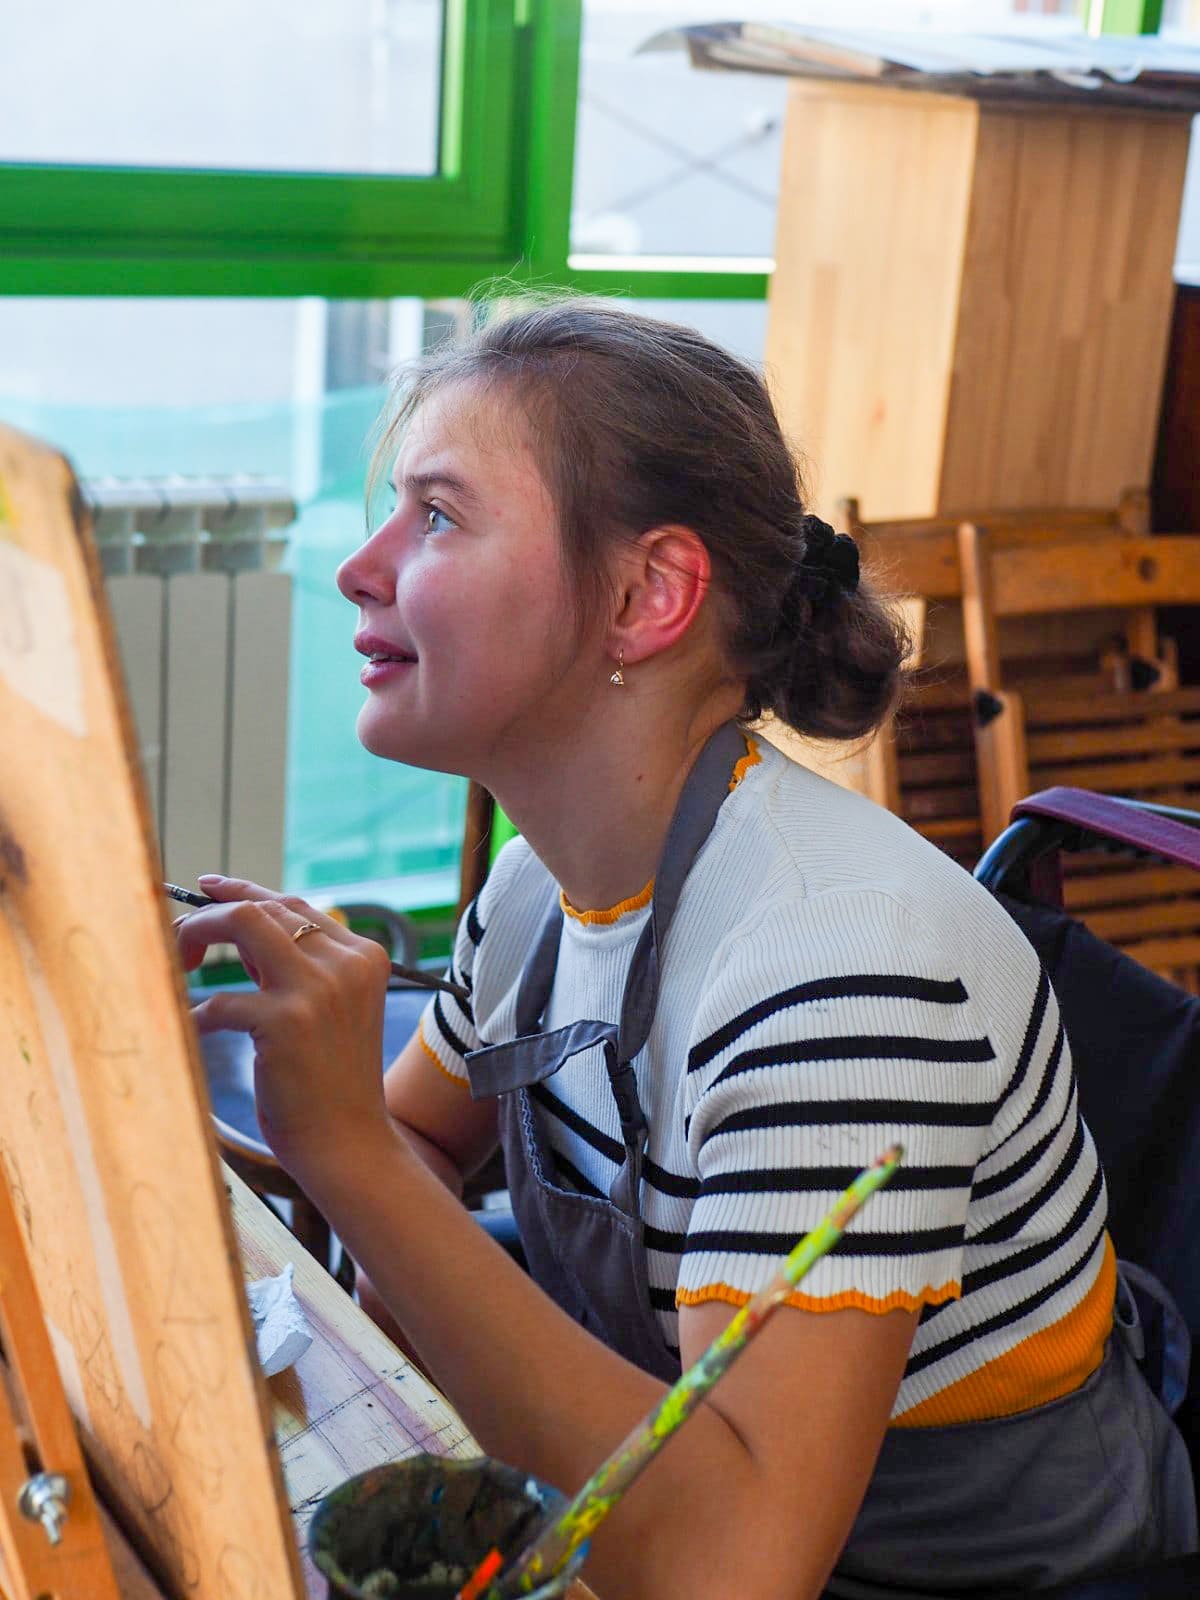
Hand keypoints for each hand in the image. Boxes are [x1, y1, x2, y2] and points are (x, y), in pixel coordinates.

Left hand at [177, 876, 393, 1177]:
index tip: (208, 887)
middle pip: (265, 908)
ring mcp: (318, 989)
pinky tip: (193, 1030)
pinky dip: (197, 1015)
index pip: (294, 905)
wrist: (349, 1143)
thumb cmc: (330, 1082)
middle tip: (181, 944)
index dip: (245, 891)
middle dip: (212, 917)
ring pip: (244, 924)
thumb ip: (295, 967)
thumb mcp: (328, 1010)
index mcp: (363, 956)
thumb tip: (236, 923)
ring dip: (198, 935)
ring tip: (178, 964)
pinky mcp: (286, 1021)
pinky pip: (220, 1001)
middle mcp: (346, 963)